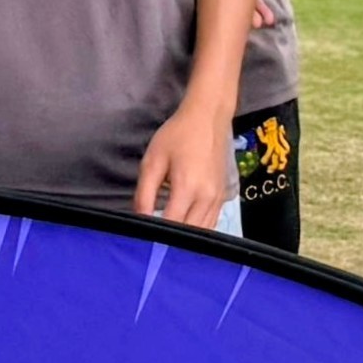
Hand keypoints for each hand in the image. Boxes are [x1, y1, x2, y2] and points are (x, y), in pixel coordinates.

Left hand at [132, 99, 232, 228]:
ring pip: (202, 233)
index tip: (141, 239)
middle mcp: (207, 198)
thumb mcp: (153, 161)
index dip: (155, 235)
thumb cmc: (177, 136)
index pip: (171, 225)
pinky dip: (197, 231)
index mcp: (188, 188)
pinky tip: (183, 230)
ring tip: (166, 240)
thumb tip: (139, 219)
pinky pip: (211, 224)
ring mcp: (218, 199)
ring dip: (185, 239)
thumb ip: (144, 193)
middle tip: (152, 243)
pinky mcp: (223, 197)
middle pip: (189, 234)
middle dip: (170, 241)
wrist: (208, 118)